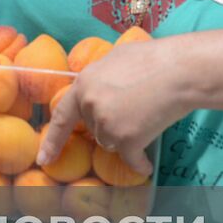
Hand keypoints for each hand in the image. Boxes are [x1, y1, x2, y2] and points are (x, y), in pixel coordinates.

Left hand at [35, 39, 186, 177]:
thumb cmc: (153, 59)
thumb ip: (100, 78)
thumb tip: (97, 86)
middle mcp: (89, 105)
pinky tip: (146, 164)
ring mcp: (106, 123)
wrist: (179, 70)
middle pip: (95, 129)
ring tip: (148, 116)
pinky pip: (130, 160)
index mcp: (83, 84)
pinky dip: (139, 163)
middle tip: (137, 106)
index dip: (52, 140)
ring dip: (127, 138)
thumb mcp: (115, 58)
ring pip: (111, 142)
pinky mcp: (126, 139)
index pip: (62, 117)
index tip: (43, 159)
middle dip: (113, 124)